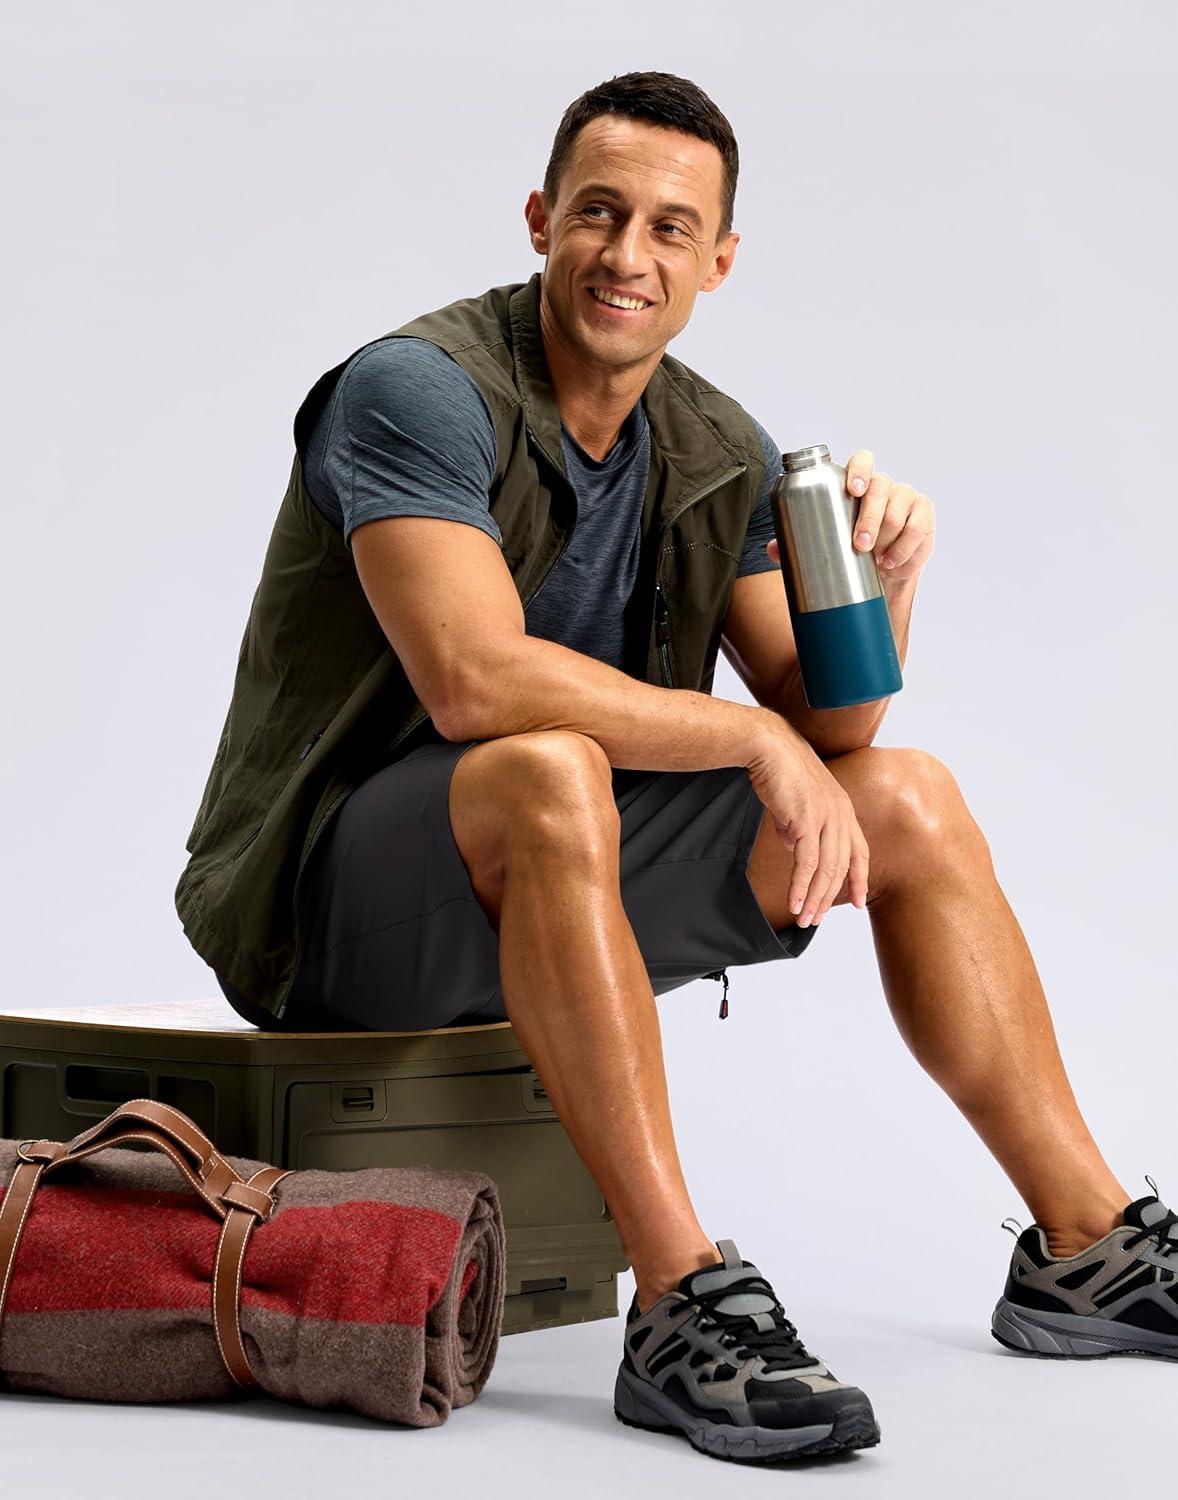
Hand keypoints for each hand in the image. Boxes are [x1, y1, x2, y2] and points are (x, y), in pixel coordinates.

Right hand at [744, 713, 869, 923]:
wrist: (767, 746)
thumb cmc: (778, 769)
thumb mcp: (795, 803)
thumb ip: (797, 826)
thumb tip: (794, 846)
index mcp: (843, 809)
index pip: (859, 851)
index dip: (859, 878)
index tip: (859, 901)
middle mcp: (841, 814)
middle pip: (840, 868)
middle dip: (828, 898)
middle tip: (815, 919)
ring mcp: (826, 817)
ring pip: (825, 870)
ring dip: (814, 899)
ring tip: (804, 919)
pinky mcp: (807, 821)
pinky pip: (806, 864)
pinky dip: (800, 887)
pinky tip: (794, 902)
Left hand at [766, 449, 934, 588]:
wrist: (880, 576)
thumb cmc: (848, 551)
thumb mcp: (823, 545)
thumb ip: (796, 542)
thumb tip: (773, 548)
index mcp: (856, 483)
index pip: (862, 460)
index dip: (859, 470)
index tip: (852, 490)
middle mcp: (883, 486)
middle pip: (881, 487)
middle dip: (871, 516)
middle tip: (860, 545)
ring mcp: (906, 498)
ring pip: (899, 509)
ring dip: (887, 536)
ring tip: (875, 559)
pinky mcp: (923, 516)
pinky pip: (918, 526)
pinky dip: (905, 546)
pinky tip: (892, 560)